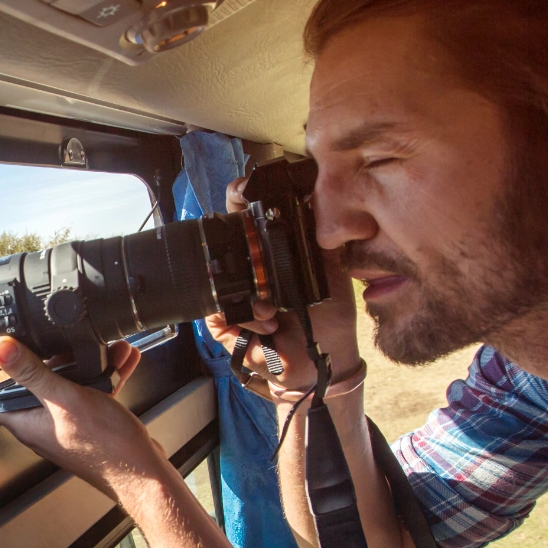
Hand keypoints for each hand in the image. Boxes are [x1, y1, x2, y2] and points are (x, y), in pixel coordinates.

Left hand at [0, 337, 169, 500]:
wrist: (144, 475)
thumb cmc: (106, 448)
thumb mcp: (65, 399)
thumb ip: (32, 372)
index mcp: (26, 422)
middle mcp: (42, 424)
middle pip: (29, 383)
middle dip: (45, 356)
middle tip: (47, 334)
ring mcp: (66, 423)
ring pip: (66, 383)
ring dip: (83, 362)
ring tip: (103, 346)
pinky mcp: (89, 423)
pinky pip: (91, 391)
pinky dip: (104, 374)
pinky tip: (122, 359)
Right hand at [203, 175, 361, 393]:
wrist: (322, 357)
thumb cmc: (327, 313)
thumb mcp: (329, 265)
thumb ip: (321, 232)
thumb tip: (315, 194)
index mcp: (266, 251)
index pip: (242, 215)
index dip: (238, 198)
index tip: (243, 190)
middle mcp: (243, 269)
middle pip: (221, 240)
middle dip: (232, 237)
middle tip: (248, 238)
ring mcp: (230, 296)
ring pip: (218, 278)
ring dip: (249, 293)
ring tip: (273, 307)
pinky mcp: (223, 324)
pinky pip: (219, 312)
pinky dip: (247, 319)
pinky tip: (269, 325)